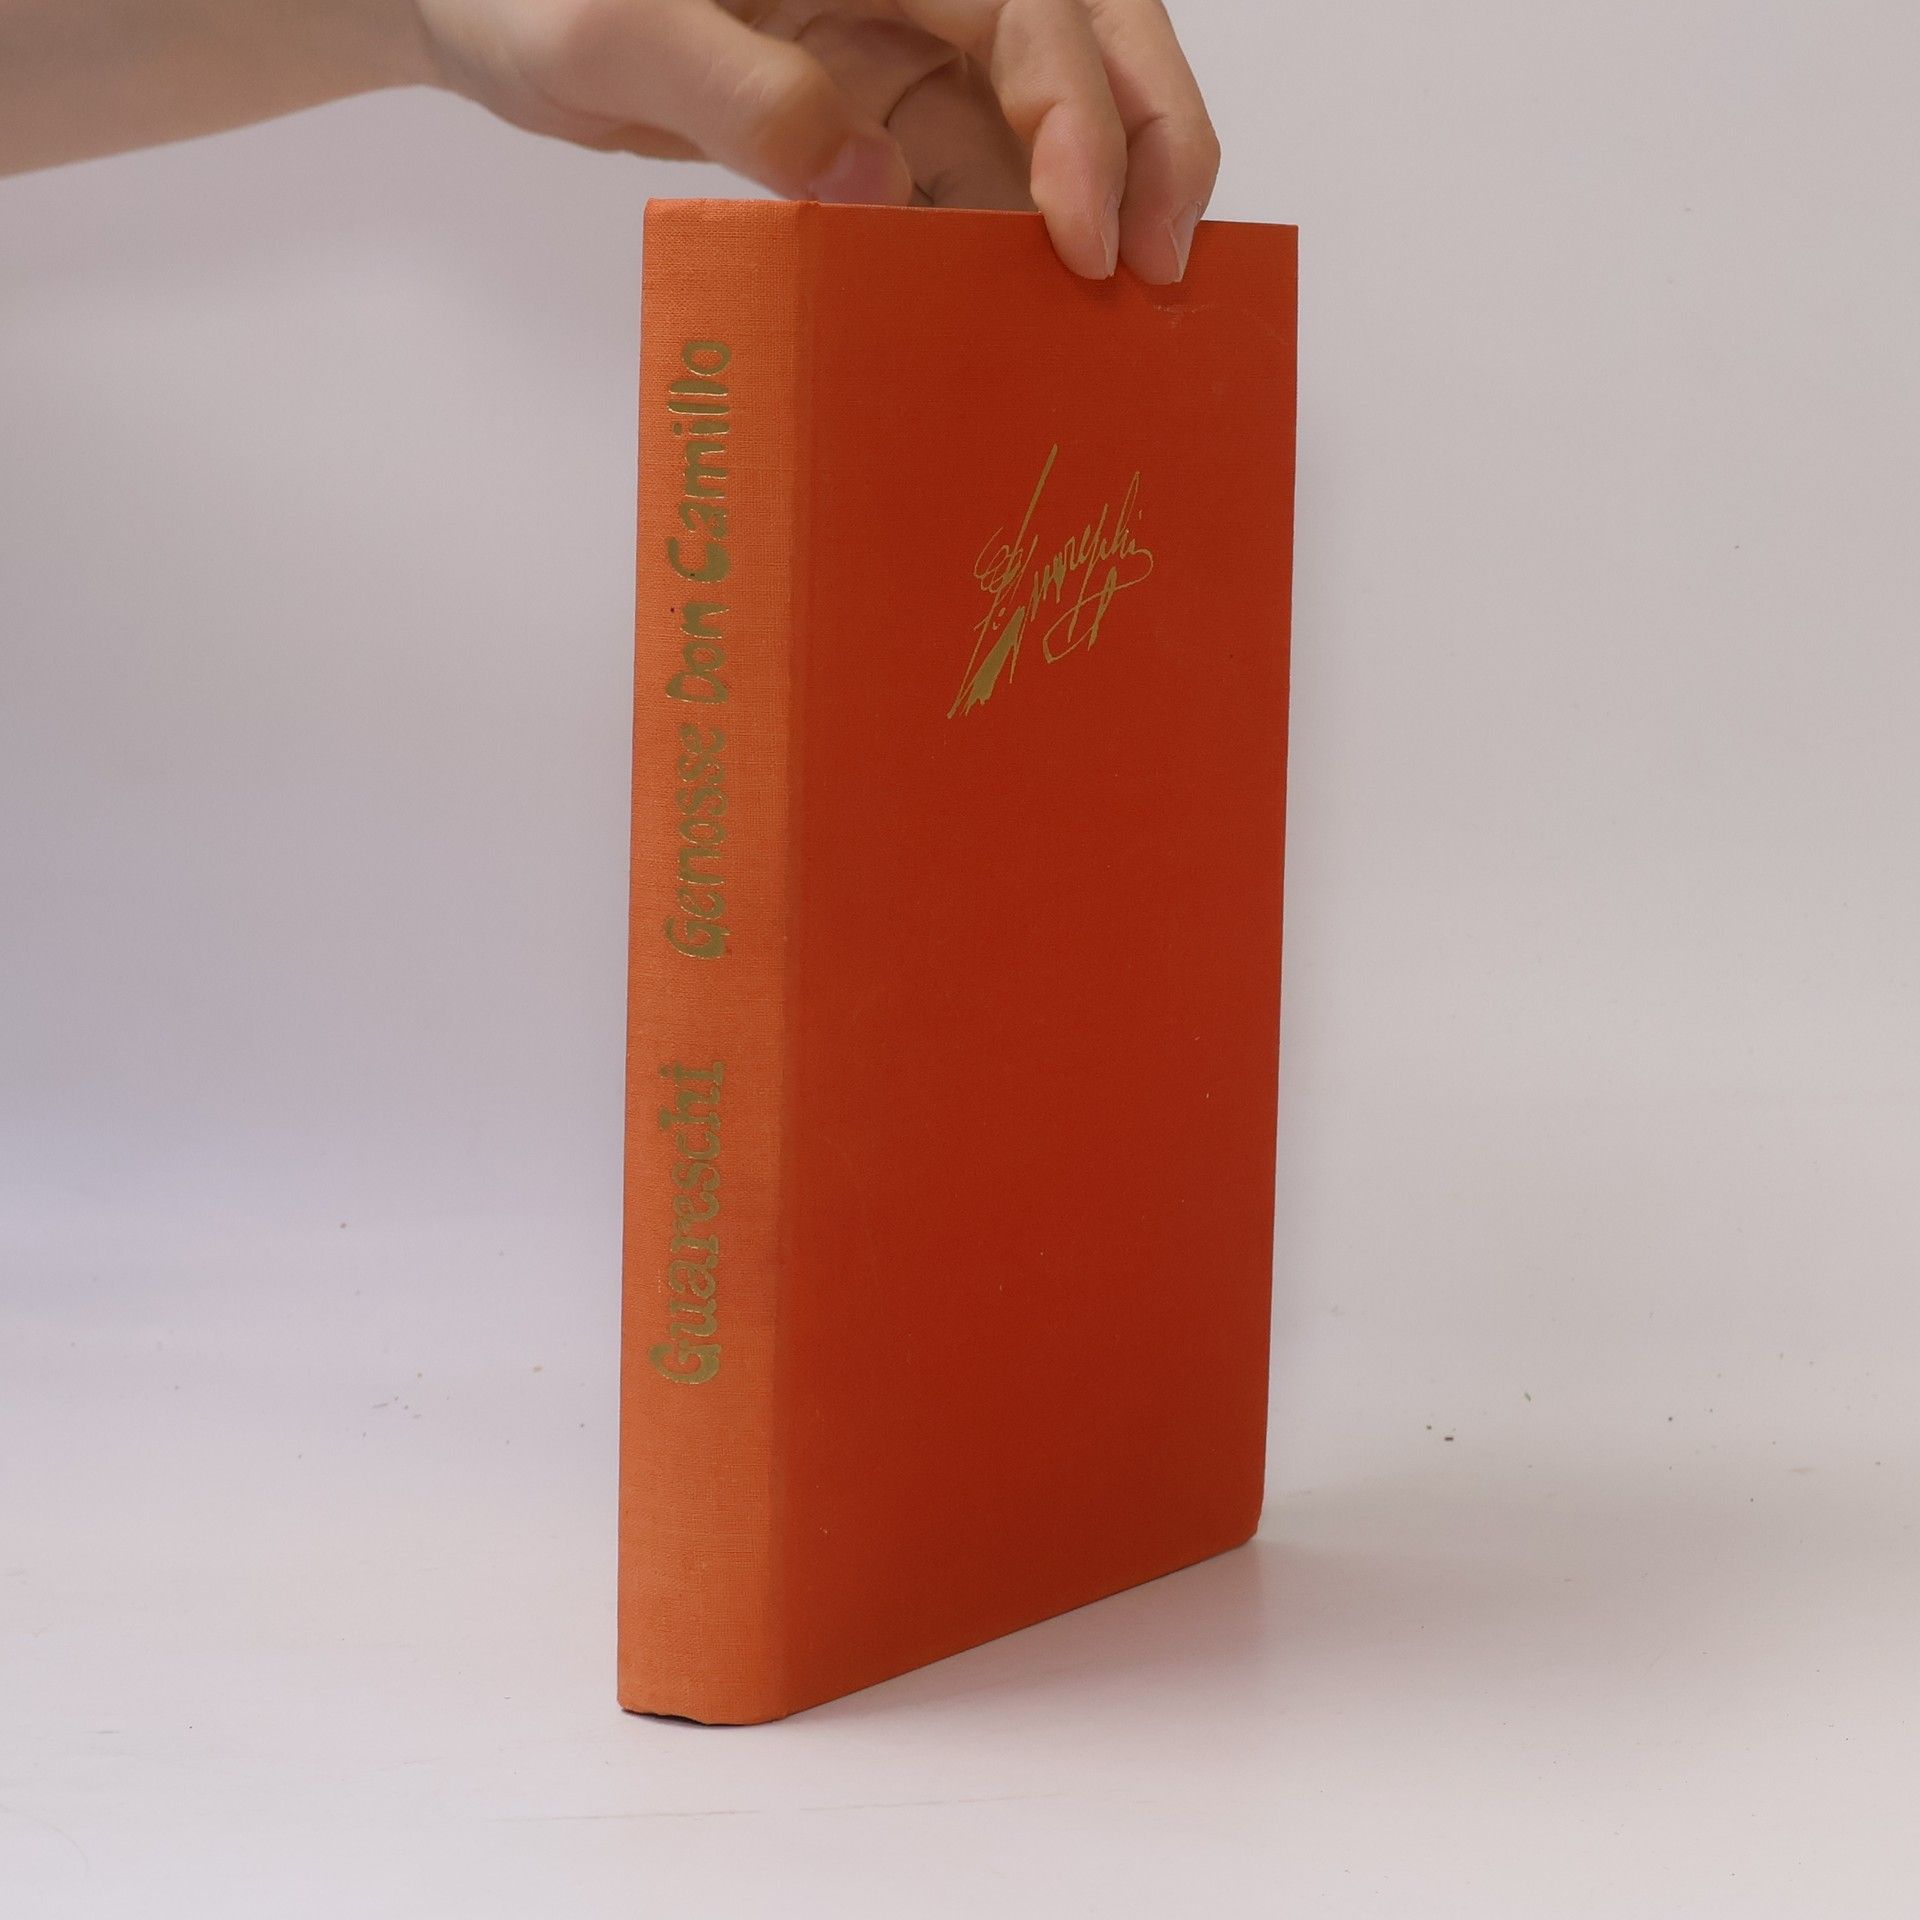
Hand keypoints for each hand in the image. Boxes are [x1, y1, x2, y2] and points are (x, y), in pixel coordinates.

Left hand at [412, 0, 1220, 281]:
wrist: (475, 5)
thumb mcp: (617, 29)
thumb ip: (743, 93)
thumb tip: (869, 182)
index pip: (1033, 12)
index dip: (1085, 118)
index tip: (1088, 239)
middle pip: (1087, 44)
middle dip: (1148, 147)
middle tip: (1169, 272)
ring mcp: (898, 52)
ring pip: (1040, 124)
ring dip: (1084, 216)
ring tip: (1104, 329)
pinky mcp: (872, 116)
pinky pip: (965, 180)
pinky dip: (999, 247)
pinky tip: (1009, 321)